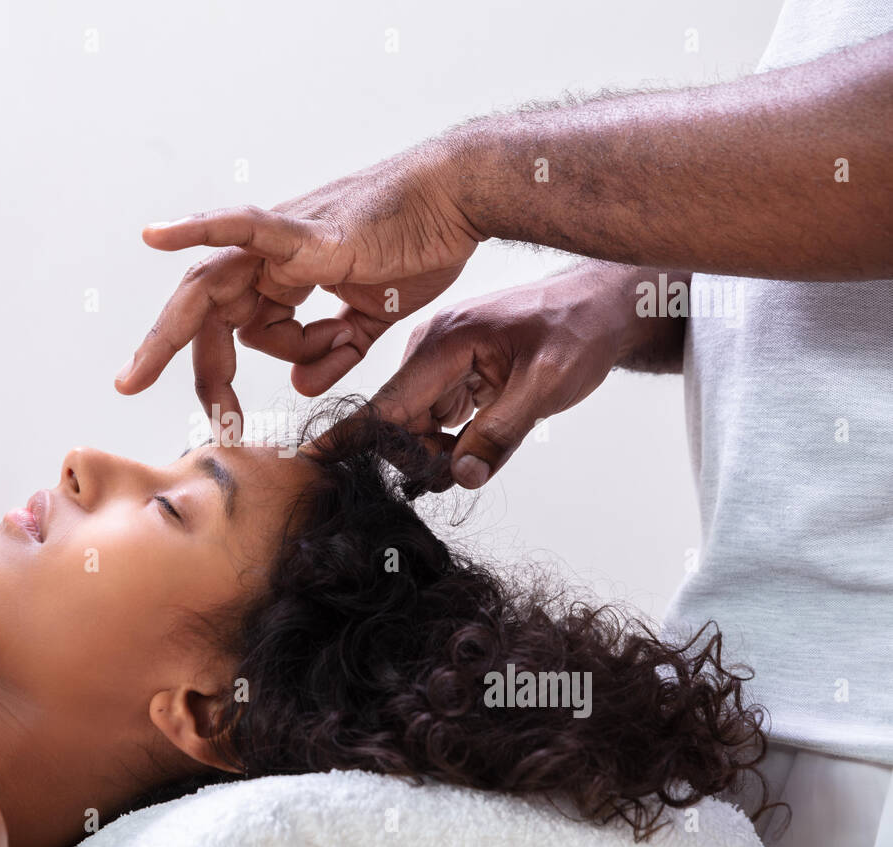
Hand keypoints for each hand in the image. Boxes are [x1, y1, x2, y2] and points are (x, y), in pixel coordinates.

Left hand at [114, 138, 483, 434]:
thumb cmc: (420, 246)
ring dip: (169, 333)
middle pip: (208, 311)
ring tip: (138, 372)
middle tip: (140, 392)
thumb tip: (302, 386)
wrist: (458, 203)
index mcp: (284, 278)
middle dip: (176, 359)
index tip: (229, 423)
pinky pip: (244, 228)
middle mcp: (271, 257)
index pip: (240, 331)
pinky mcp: (305, 233)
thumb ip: (334, 352)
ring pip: (209, 285)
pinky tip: (156, 236)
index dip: (229, 375)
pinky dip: (200, 230)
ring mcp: (283, 241)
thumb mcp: (370, 319)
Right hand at [370, 263, 637, 488]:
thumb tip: (460, 478)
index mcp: (444, 343)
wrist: (601, 305)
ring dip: (441, 450)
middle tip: (472, 468)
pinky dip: (454, 438)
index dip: (348, 438)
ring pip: (418, 425)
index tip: (309, 461)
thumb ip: (501, 434)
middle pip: (400, 423)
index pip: (386, 403)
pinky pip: (437, 418)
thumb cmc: (577, 332)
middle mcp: (431, 349)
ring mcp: (440, 361)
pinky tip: (486, 434)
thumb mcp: (548, 385)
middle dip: (422, 456)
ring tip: (489, 448)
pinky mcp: (453, 372)